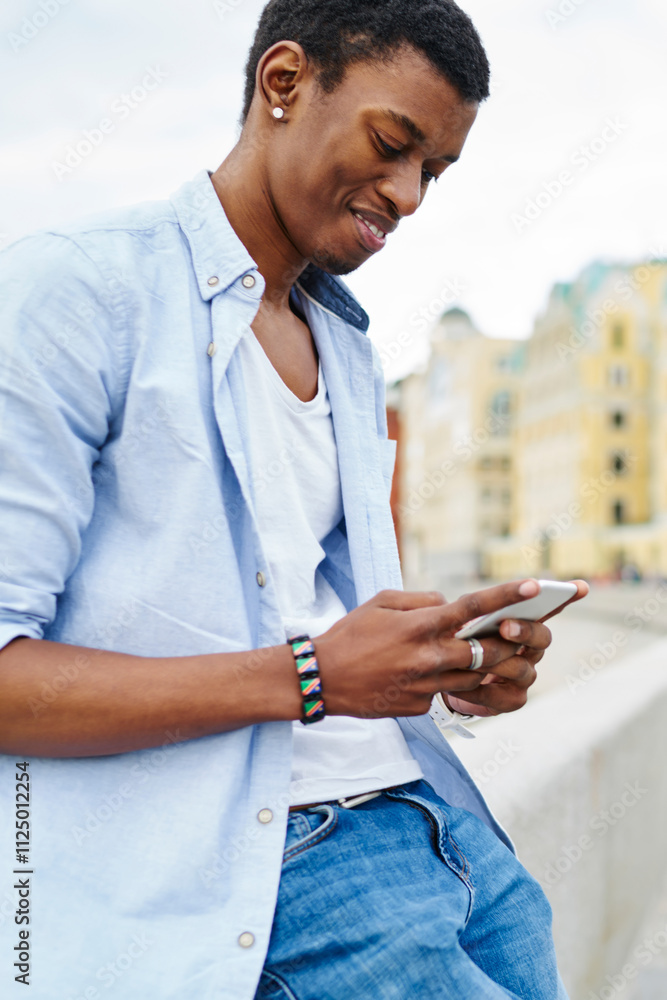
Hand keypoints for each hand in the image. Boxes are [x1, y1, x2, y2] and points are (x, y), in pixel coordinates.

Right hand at [314, 579, 546, 719]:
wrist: (323, 679)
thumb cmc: (350, 635)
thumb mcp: (381, 602)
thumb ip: (421, 600)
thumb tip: (448, 605)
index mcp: (420, 626)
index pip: (474, 607)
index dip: (507, 595)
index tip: (534, 585)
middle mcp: (429, 657)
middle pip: (488, 651)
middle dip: (510, 642)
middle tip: (520, 633)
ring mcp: (427, 685)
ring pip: (475, 677)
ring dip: (488, 666)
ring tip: (493, 654)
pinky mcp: (421, 707)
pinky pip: (447, 691)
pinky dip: (449, 681)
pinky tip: (435, 676)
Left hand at [445, 579, 589, 716]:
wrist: (444, 679)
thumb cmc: (457, 641)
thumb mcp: (459, 617)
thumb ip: (472, 607)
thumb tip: (465, 597)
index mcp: (523, 623)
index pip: (548, 608)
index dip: (566, 597)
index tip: (580, 587)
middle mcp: (531, 649)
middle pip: (542, 638)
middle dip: (525, 631)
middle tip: (505, 627)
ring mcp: (526, 675)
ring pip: (521, 668)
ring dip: (494, 662)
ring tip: (470, 658)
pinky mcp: (513, 699)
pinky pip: (500, 696)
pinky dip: (478, 690)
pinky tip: (460, 686)